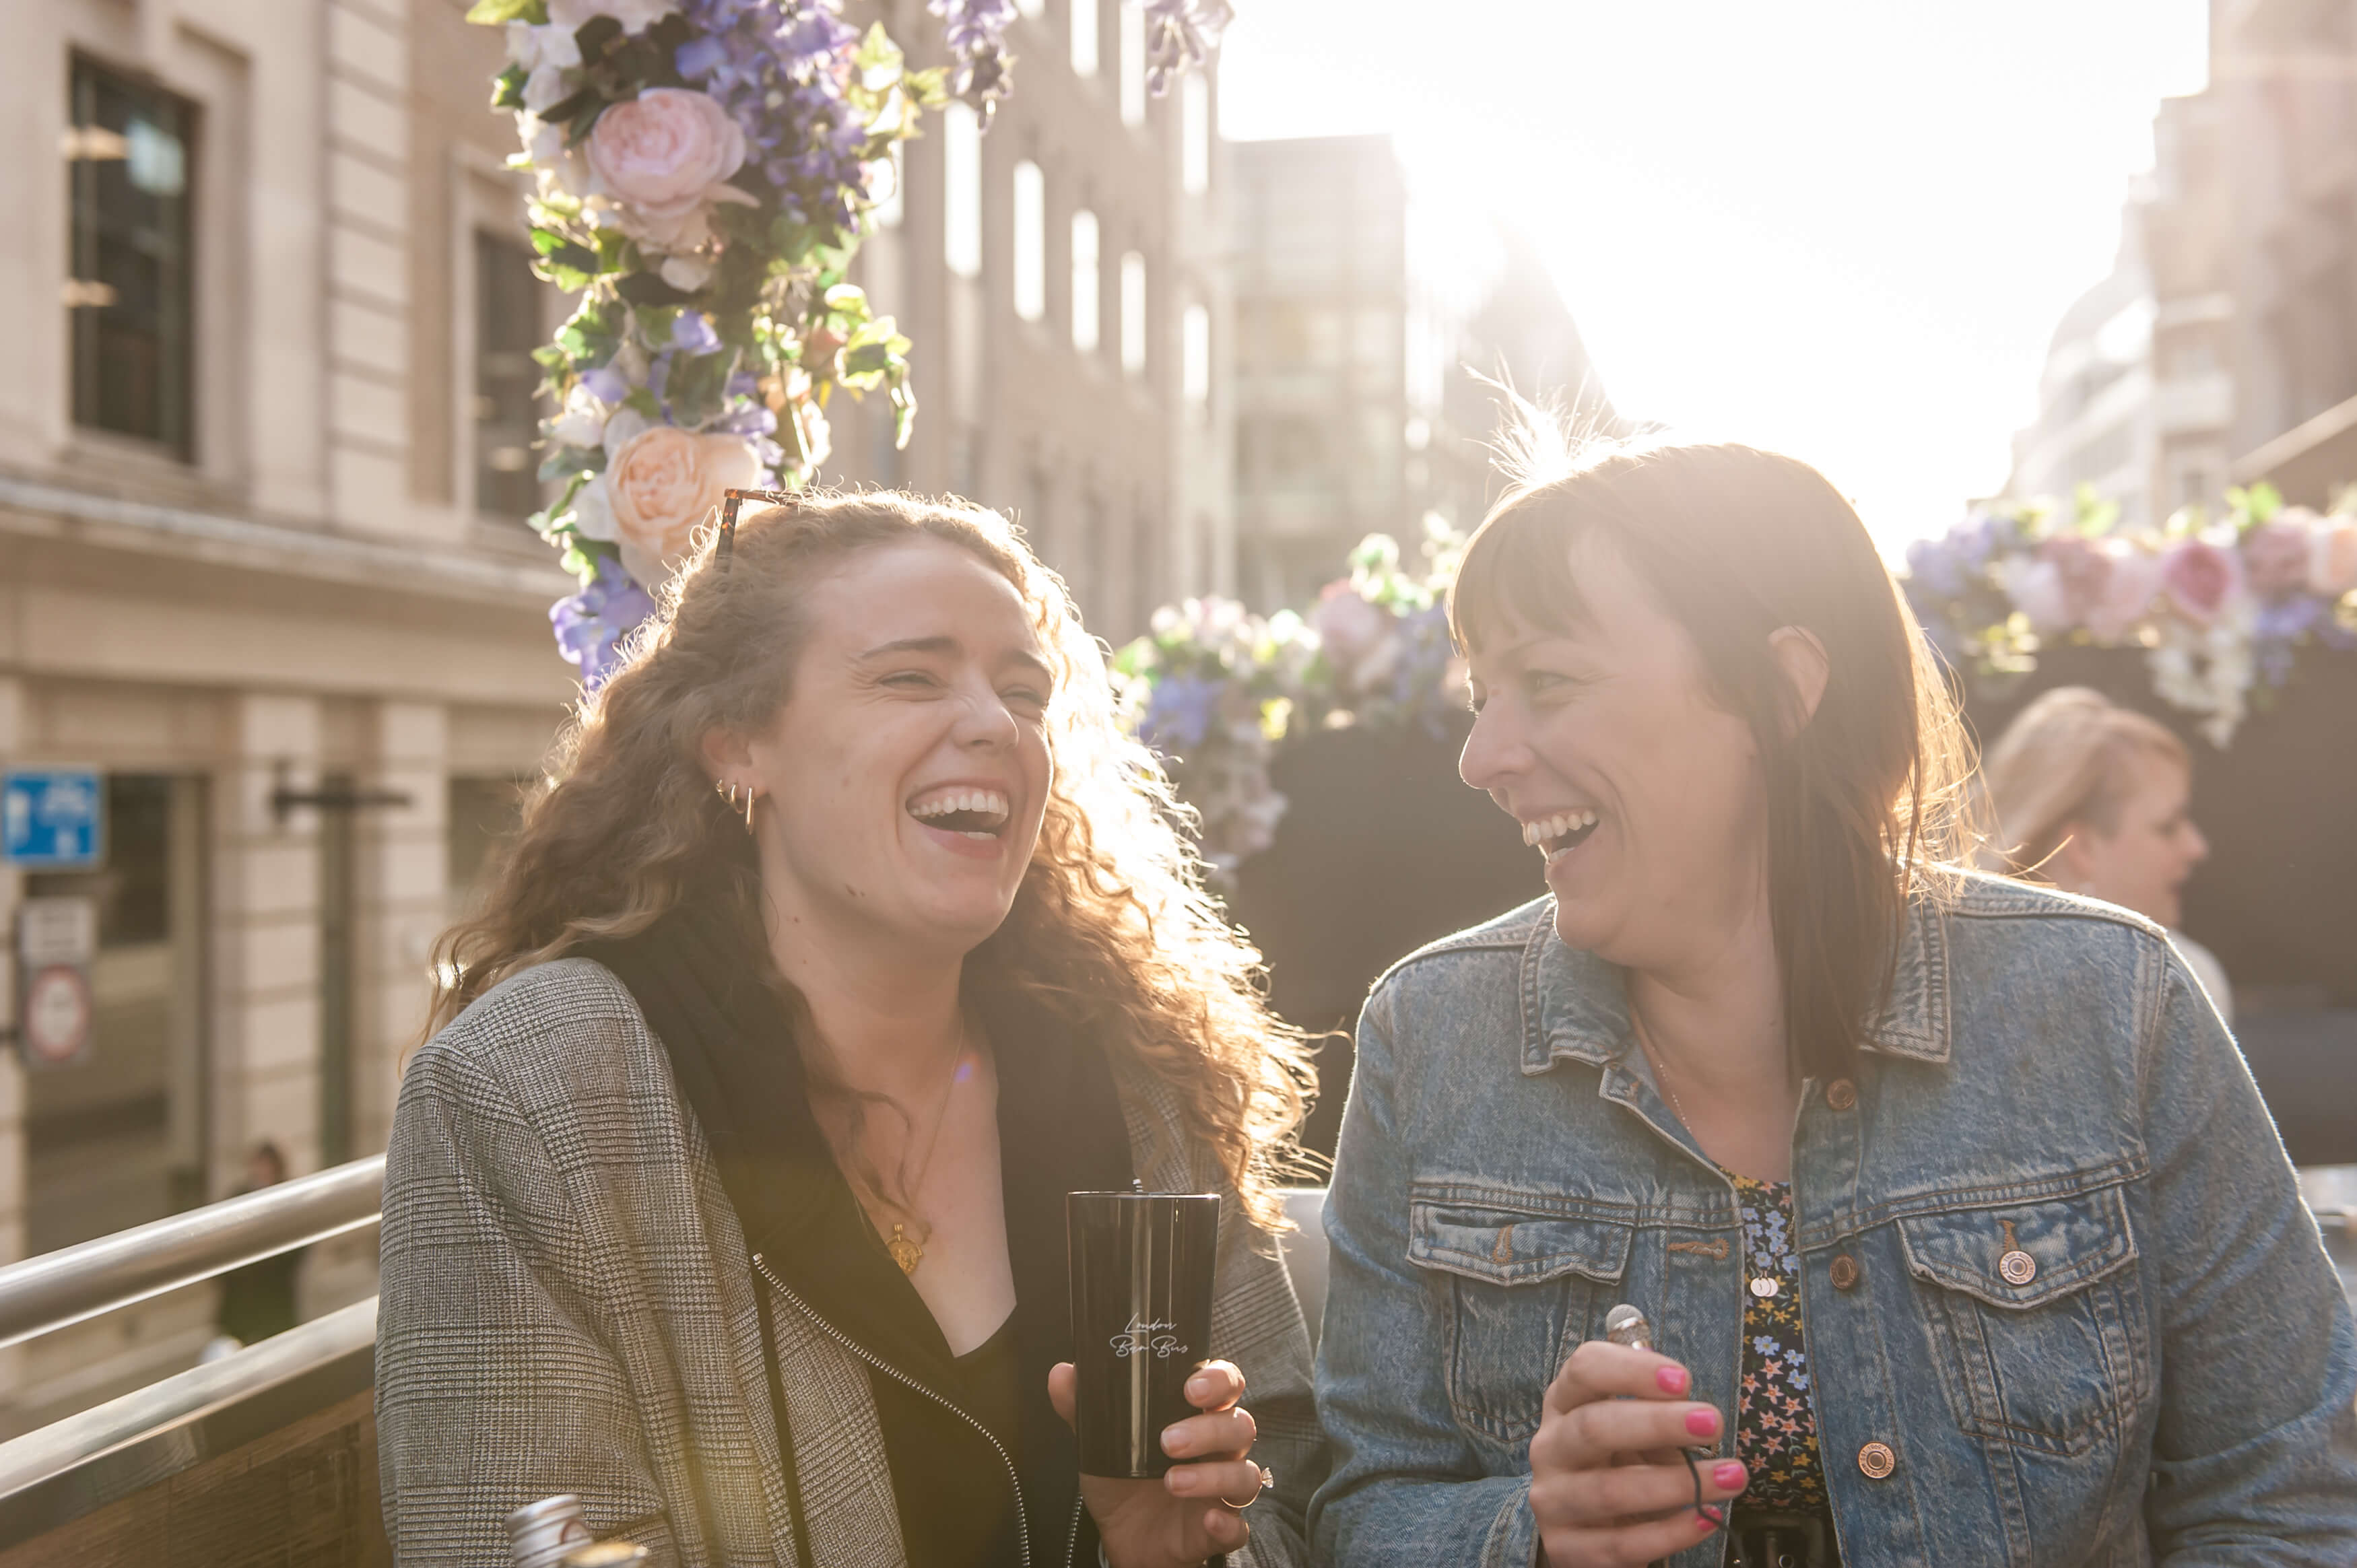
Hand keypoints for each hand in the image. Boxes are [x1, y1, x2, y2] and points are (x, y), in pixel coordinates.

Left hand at [1047, 1359, 1261, 1567]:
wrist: (1120, 1538)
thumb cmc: (1121, 1480)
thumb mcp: (1099, 1443)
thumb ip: (1083, 1407)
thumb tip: (1063, 1372)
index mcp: (1197, 1417)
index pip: (1227, 1385)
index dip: (1219, 1380)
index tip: (1190, 1387)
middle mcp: (1218, 1450)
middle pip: (1240, 1426)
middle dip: (1208, 1429)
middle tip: (1167, 1440)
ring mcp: (1222, 1490)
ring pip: (1244, 1474)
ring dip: (1212, 1476)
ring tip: (1171, 1481)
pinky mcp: (1219, 1528)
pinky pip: (1239, 1527)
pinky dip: (1227, 1524)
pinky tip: (1207, 1521)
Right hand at [1529, 1340, 1746, 1567]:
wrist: (1583, 1526)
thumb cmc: (1617, 1462)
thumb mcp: (1630, 1429)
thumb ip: (1656, 1414)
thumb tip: (1697, 1415)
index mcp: (1564, 1404)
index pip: (1584, 1370)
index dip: (1632, 1370)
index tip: (1683, 1380)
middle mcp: (1550, 1448)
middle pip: (1593, 1427)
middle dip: (1657, 1423)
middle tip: (1713, 1423)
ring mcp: (1552, 1501)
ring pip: (1610, 1491)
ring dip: (1677, 1483)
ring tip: (1731, 1477)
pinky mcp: (1565, 1548)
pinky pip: (1622, 1544)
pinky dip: (1670, 1533)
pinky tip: (1706, 1518)